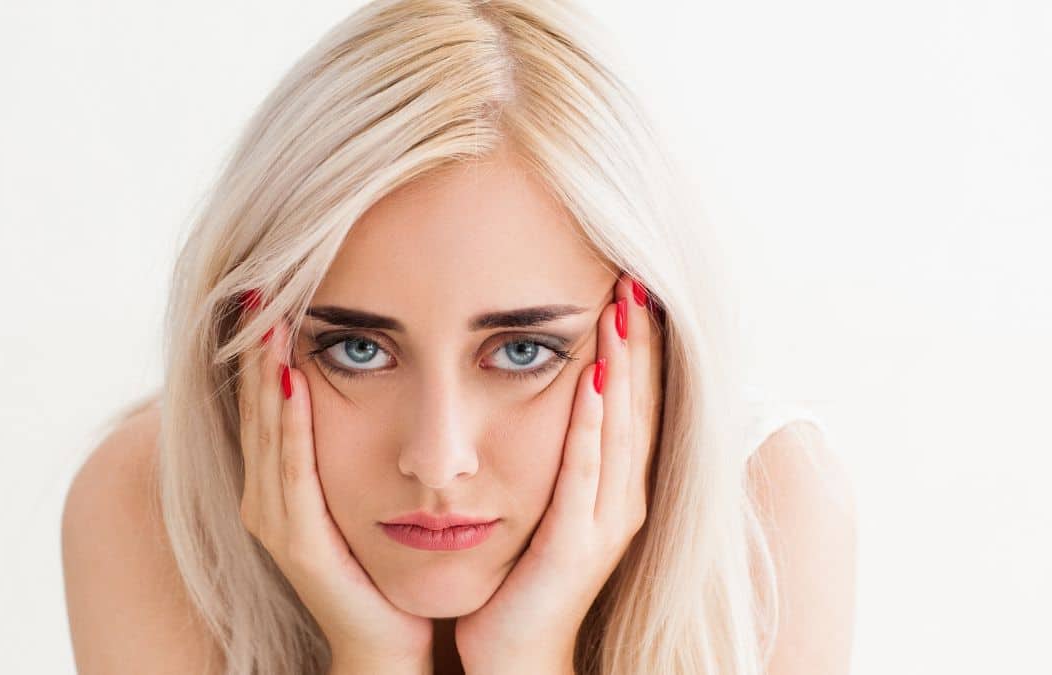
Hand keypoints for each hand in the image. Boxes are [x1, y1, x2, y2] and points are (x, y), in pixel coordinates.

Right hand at [237, 309, 433, 673]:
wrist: (390, 640)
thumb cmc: (381, 560)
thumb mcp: (361, 486)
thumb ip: (351, 439)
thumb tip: (359, 374)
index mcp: (279, 480)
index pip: (265, 398)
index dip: (262, 345)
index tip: (268, 287)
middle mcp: (265, 496)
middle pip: (256, 405)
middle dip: (254, 344)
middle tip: (254, 282)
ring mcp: (276, 520)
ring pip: (268, 430)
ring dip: (265, 371)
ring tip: (267, 316)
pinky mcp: (300, 543)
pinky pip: (294, 472)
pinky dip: (290, 425)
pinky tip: (292, 381)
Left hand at [454, 273, 659, 673]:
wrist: (512, 654)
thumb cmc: (522, 573)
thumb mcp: (544, 499)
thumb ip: (555, 450)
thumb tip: (549, 387)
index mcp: (616, 486)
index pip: (633, 400)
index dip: (638, 344)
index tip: (631, 286)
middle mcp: (623, 499)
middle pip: (639, 404)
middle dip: (638, 339)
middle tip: (635, 275)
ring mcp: (605, 523)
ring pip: (621, 429)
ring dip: (623, 367)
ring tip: (621, 309)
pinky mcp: (575, 545)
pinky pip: (585, 474)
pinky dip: (591, 425)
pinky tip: (590, 381)